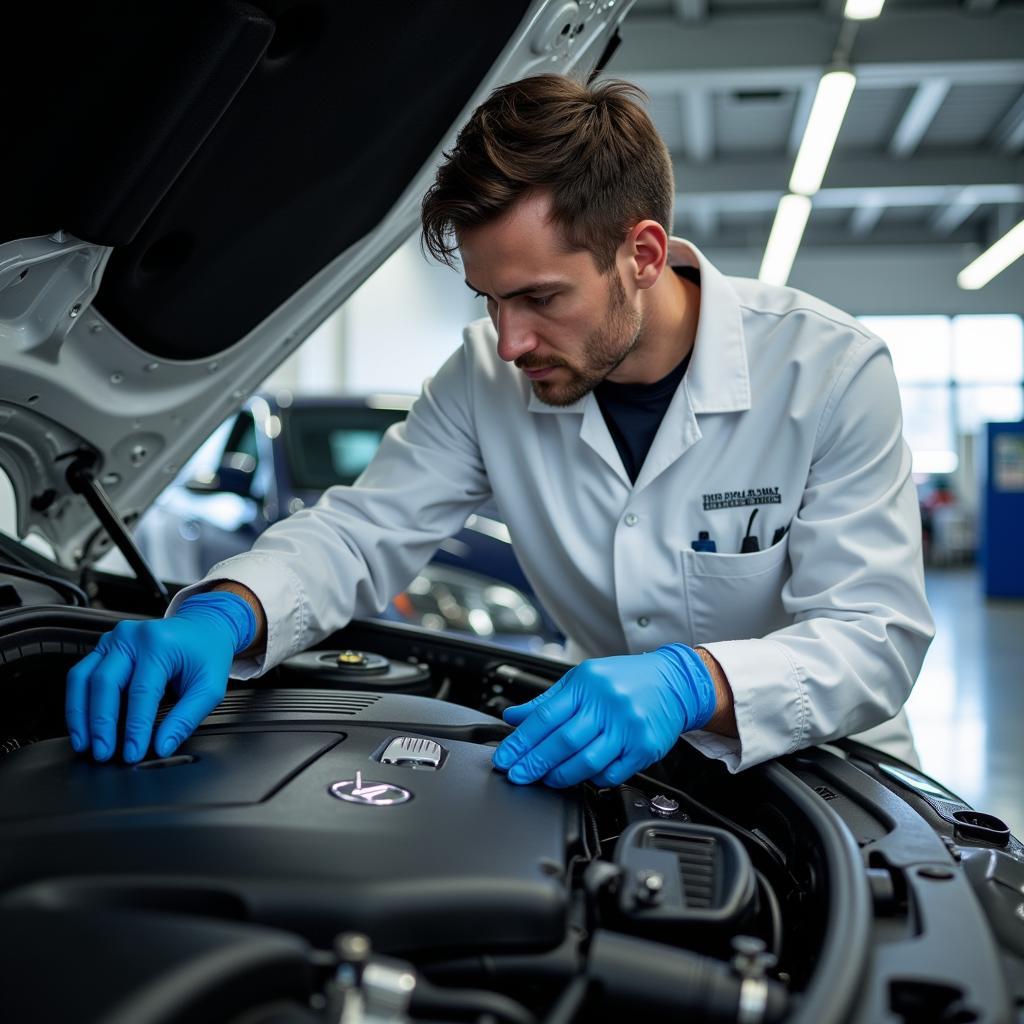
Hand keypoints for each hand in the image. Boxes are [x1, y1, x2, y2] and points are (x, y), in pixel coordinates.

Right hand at [65, 592, 255, 762]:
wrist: (203, 627)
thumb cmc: (206, 654)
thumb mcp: (209, 687)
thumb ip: (186, 718)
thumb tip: (162, 747)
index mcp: (160, 644)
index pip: (141, 692)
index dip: (134, 727)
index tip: (132, 753)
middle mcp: (132, 636)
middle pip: (105, 683)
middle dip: (101, 723)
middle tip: (103, 752)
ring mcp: (113, 639)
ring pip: (83, 678)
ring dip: (80, 715)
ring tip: (84, 744)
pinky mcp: (103, 646)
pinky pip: (81, 675)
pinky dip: (77, 702)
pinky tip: (82, 725)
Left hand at [492, 645, 715, 787]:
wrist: (674, 681)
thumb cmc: (625, 679)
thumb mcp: (583, 679)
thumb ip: (547, 701)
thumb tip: (513, 717)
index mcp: (586, 684)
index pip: (545, 717)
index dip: (521, 742)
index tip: (506, 758)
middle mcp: (607, 704)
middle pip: (563, 742)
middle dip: (535, 763)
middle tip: (518, 775)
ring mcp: (627, 727)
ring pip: (586, 761)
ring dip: (561, 776)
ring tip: (547, 779)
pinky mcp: (645, 747)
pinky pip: (612, 772)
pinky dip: (593, 779)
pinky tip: (583, 777)